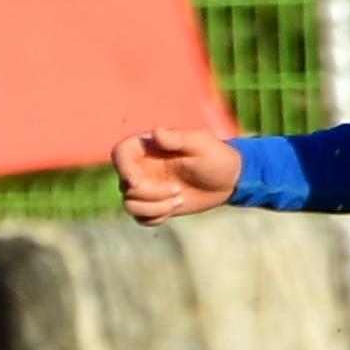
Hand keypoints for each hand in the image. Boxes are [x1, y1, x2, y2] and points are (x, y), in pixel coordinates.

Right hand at [116, 126, 242, 223]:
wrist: (229, 181)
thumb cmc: (216, 157)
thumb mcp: (200, 144)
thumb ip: (177, 138)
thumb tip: (156, 132)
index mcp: (149, 147)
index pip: (120, 153)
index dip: (123, 168)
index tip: (137, 181)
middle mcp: (142, 167)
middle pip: (125, 185)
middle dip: (151, 193)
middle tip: (178, 191)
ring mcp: (147, 188)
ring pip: (130, 205)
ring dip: (154, 207)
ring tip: (179, 200)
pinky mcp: (154, 205)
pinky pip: (140, 218)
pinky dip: (155, 217)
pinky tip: (173, 209)